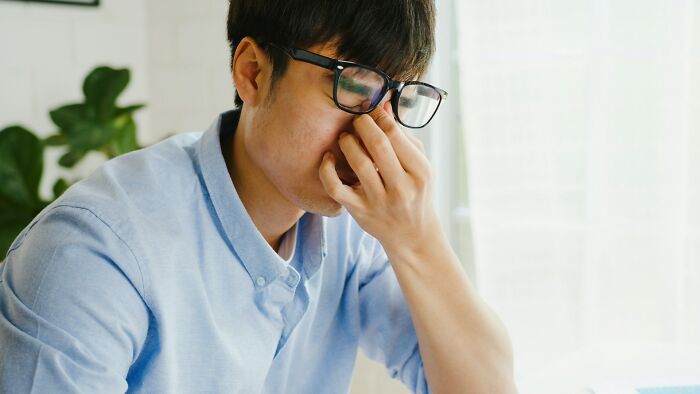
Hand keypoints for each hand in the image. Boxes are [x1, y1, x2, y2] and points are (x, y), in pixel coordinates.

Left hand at [319, 102, 440, 253]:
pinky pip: (335, 188)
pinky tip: (328, 158)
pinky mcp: (359, 212)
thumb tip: (383, 105)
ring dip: (347, 142)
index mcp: (420, 172)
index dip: (378, 116)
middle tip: (356, 120)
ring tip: (346, 137)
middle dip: (362, 125)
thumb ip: (403, 136)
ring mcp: (379, 201)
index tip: (371, 110)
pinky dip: (326, 169)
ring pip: (358, 163)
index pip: (396, 134)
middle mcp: (401, 188)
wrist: (412, 234)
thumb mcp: (419, 164)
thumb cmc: (415, 191)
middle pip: (378, 145)